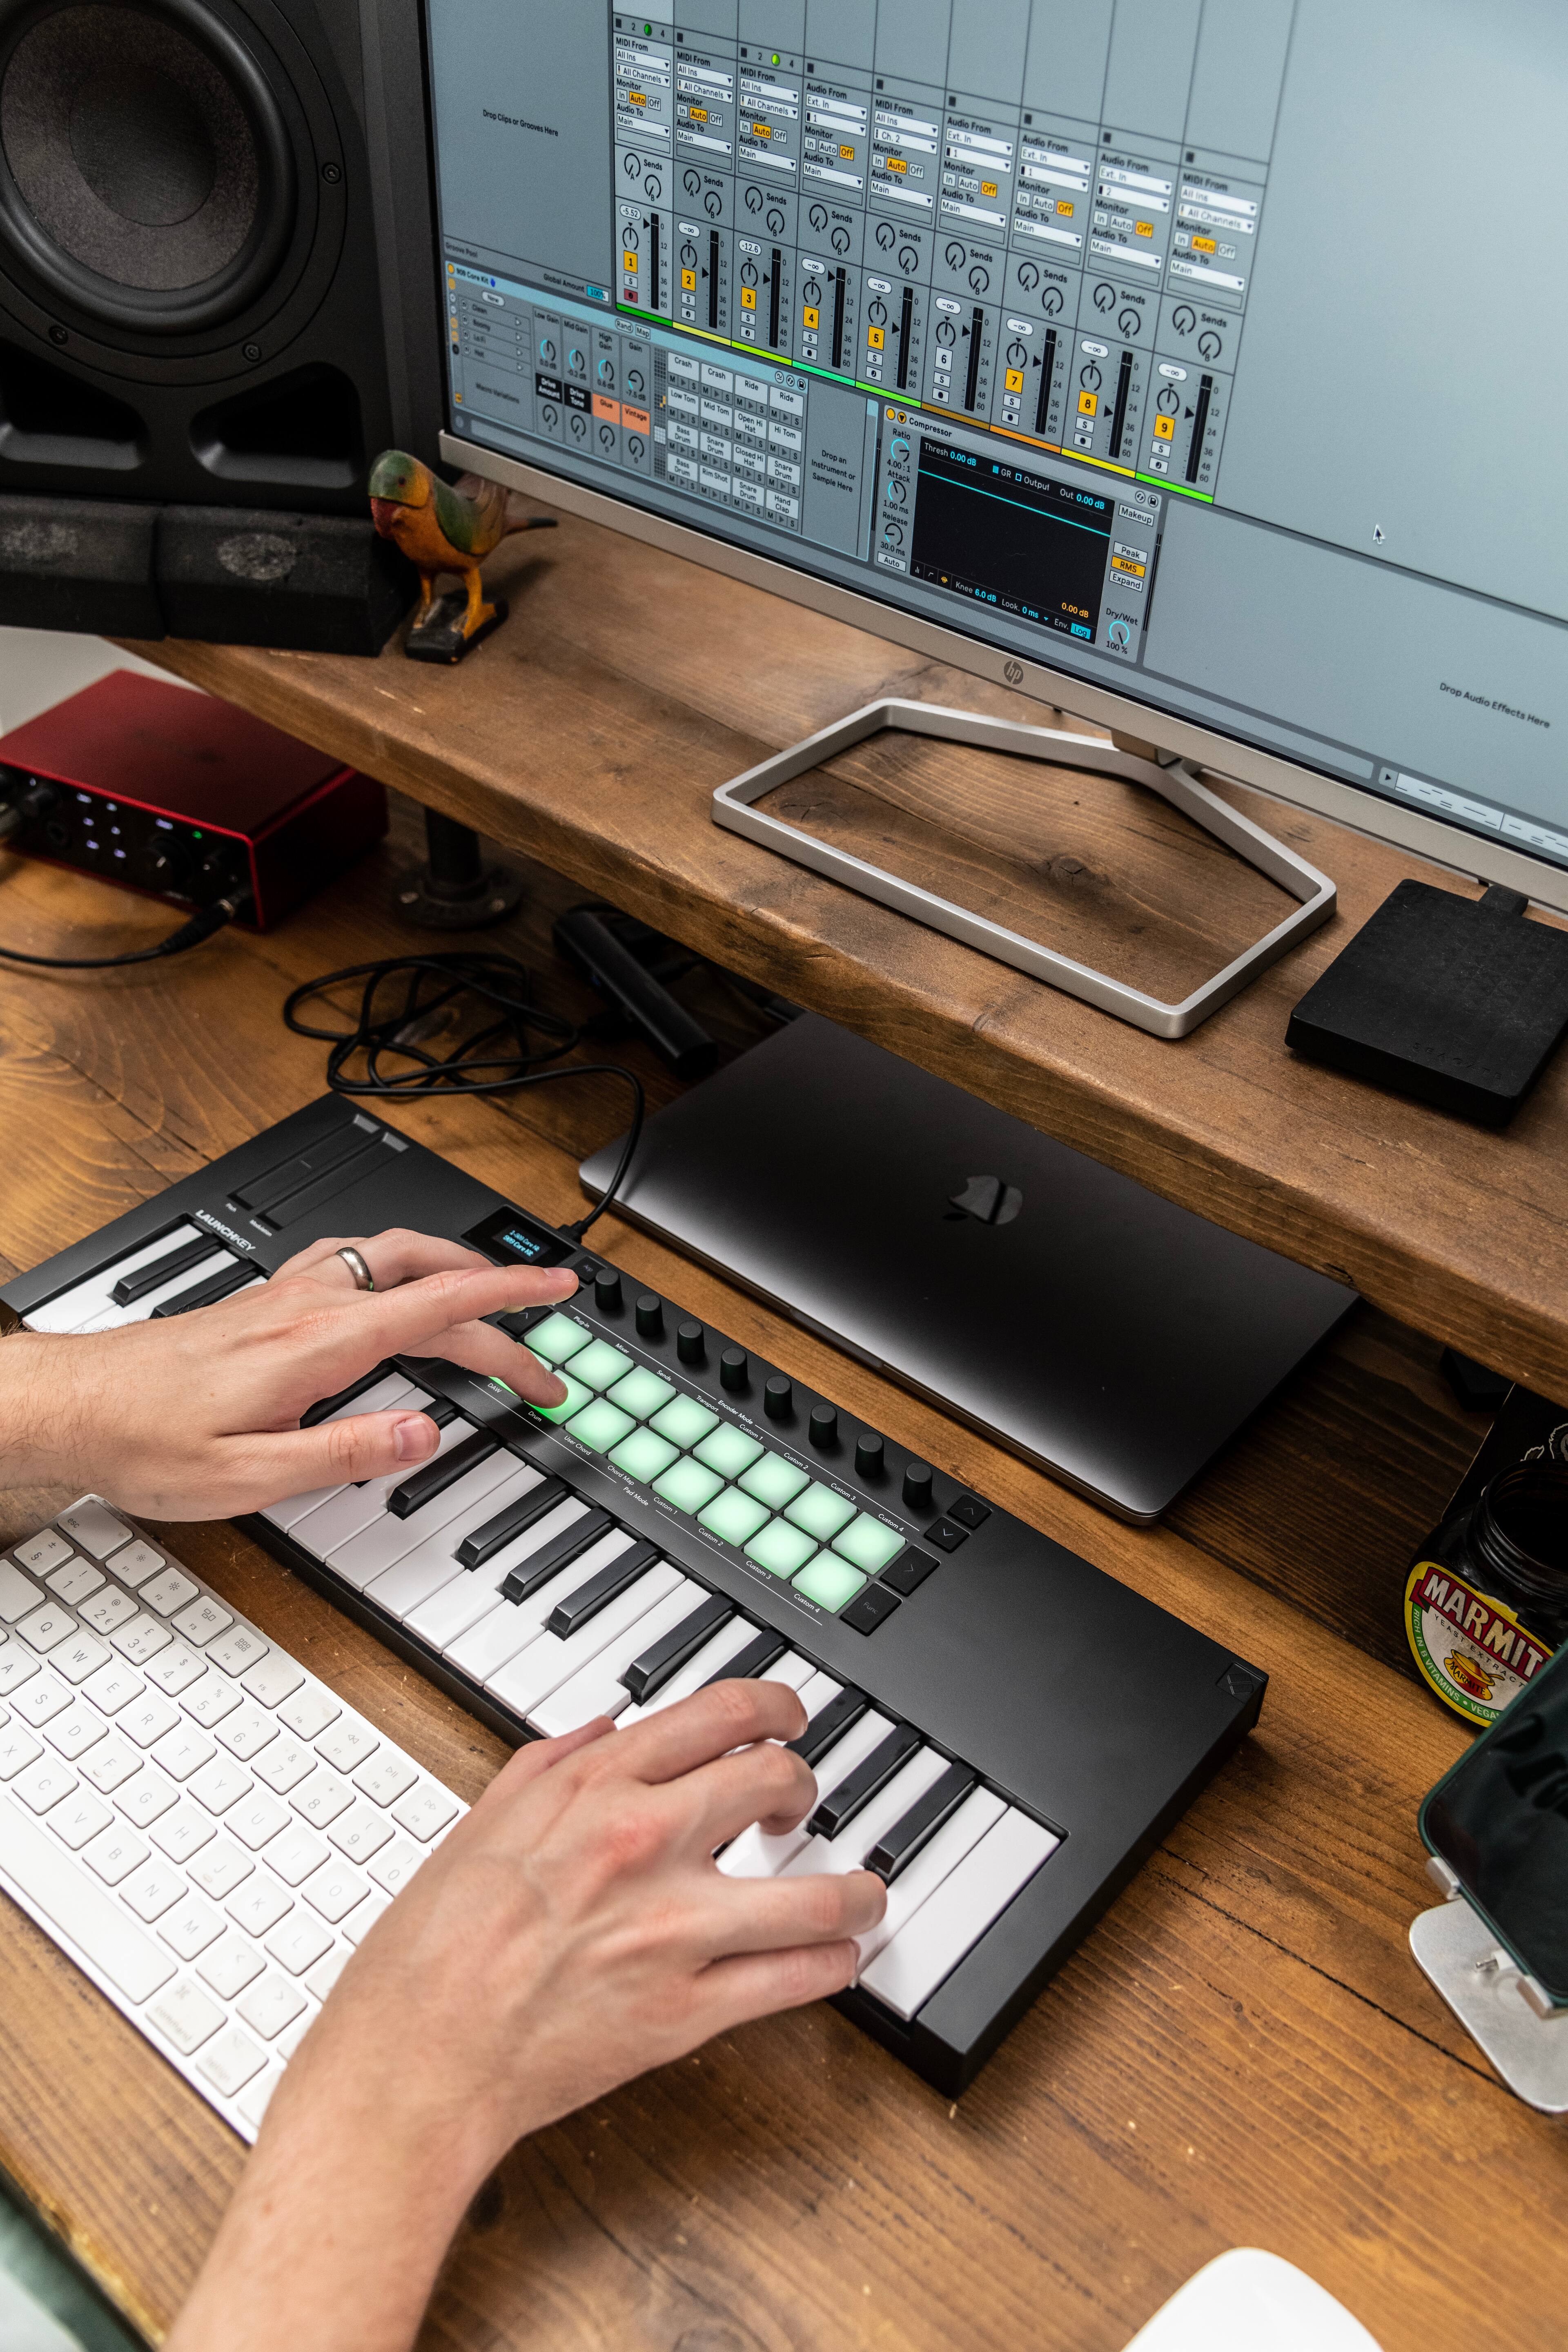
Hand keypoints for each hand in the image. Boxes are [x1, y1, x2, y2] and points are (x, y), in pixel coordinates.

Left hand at [3, 1227, 577, 1517]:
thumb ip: (346, 1453)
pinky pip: (349, 1263)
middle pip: (429, 1288)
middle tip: (540, 1360)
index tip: (557, 1290)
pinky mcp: (262, 1303)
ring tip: (489, 1291)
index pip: (438, 1305)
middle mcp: (305, 1307)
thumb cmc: (144, 1442)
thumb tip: (428, 1433)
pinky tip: (392, 1283)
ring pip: (389, 1257)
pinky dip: (396, 1265)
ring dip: (451, 1268)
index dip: (508, 1296)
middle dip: (499, 1314)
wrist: (70, 1406)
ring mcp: (283, 1297)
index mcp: (317, 1345)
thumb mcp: (250, 1477)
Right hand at [166, 1680, 885, 2351]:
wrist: (416, 2057)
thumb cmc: (432, 1950)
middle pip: (777, 1781)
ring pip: (816, 1894)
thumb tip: (606, 1729)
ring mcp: (674, 1930)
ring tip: (864, 1894)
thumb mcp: (481, 1822)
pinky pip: (793, 1980)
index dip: (773, 1707)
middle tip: (800, 1804)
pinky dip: (833, 1965)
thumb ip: (550, 1763)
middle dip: (805, 1786)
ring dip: (857, 1890)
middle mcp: (645, 1843)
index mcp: (595, 1790)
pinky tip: (839, 1959)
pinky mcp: (686, 2013)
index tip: (786, 1719)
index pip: (721, 1713)